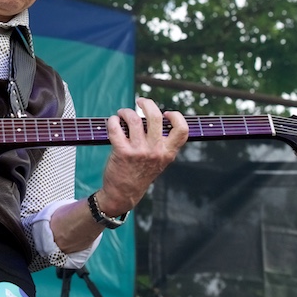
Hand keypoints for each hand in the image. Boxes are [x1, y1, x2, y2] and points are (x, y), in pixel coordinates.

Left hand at [95, 97, 187, 215]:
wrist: (123, 194)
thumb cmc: (140, 173)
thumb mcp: (158, 161)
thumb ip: (161, 143)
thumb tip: (154, 116)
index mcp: (168, 152)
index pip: (182, 130)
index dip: (176, 116)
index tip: (166, 113)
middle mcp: (155, 151)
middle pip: (155, 116)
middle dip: (146, 103)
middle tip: (140, 101)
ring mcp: (139, 151)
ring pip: (133, 119)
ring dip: (126, 112)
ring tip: (122, 114)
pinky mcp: (122, 152)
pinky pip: (116, 128)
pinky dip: (113, 121)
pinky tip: (113, 122)